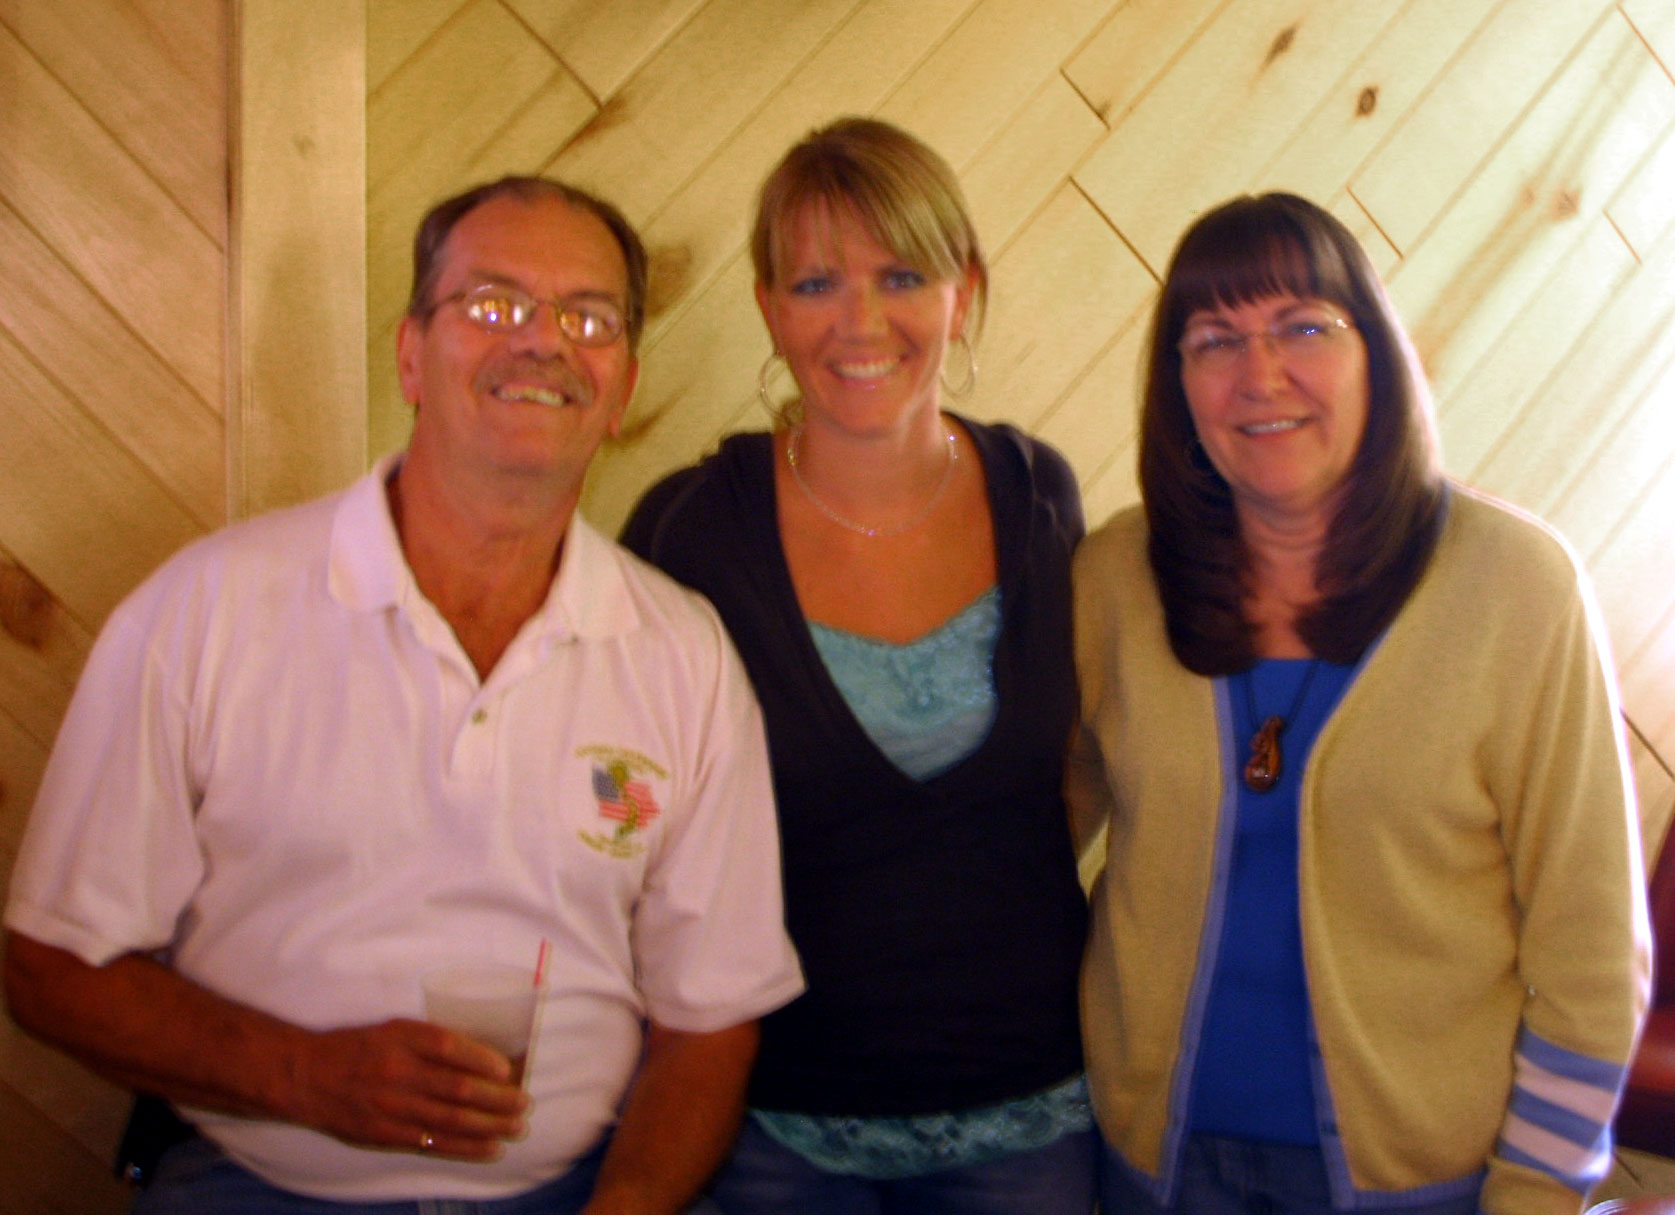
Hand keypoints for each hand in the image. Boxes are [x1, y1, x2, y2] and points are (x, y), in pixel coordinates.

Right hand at [286, 1018, 528, 1158]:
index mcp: (401, 1038)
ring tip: (517, 1127)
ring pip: (451, 1118)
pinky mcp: (385, 1133)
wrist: (304, 1076)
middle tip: (525, 1104)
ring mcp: (391, 1105)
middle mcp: (397, 1071)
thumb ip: (431, 1042)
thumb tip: (483, 1059)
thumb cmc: (357, 1048)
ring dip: (490, 1126)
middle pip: (458, 1088)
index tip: (508, 1070)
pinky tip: (491, 1148)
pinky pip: (432, 1143)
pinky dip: (466, 1147)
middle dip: (498, 1099)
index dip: (484, 1059)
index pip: (451, 1047)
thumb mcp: (393, 1030)